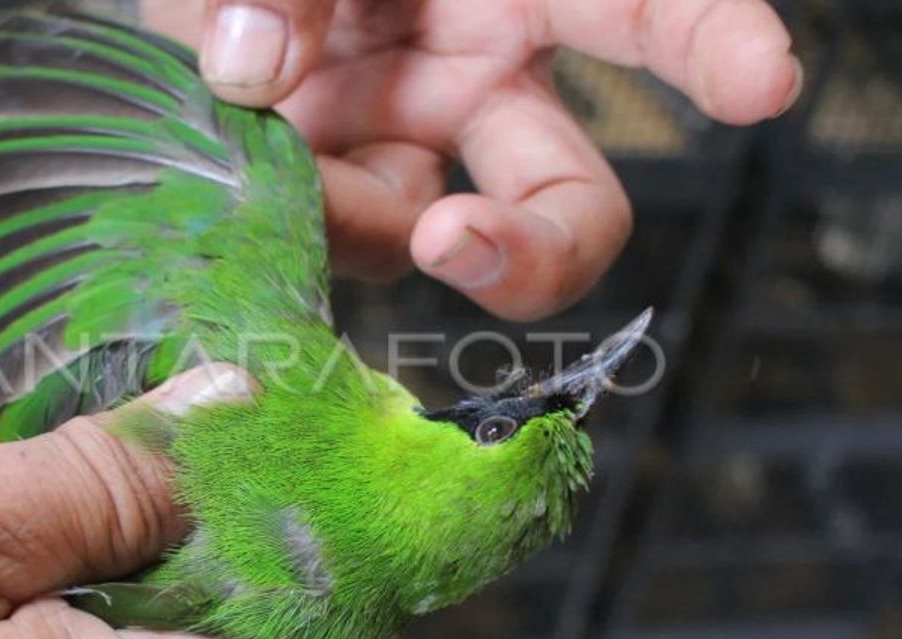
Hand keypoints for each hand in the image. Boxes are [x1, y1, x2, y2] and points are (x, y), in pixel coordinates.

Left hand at [143, 0, 801, 318]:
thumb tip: (253, 64)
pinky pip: (335, 232)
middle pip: (567, 197)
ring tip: (282, 157)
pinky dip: (294, 221)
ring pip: (433, 237)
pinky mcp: (339, 188)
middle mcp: (483, 83)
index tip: (759, 86)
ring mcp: (412, 145)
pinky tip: (246, 187)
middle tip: (453, 244)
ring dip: (356, 224)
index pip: (641, 17)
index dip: (711, 43)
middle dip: (537, 249)